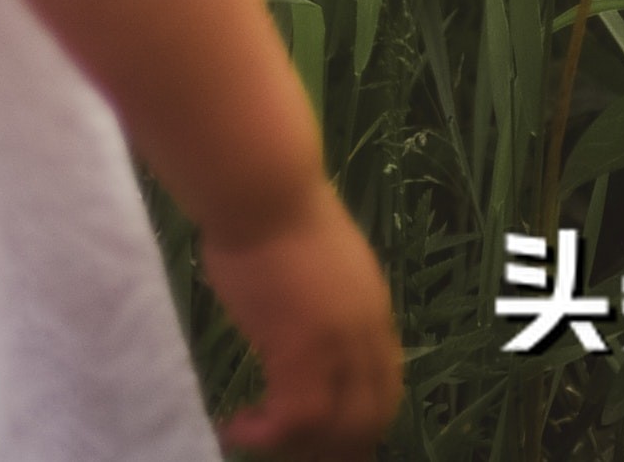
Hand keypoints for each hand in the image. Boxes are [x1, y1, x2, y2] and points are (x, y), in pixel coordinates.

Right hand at [202, 189, 398, 456]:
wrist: (264, 189)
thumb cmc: (273, 208)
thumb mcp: (318, 257)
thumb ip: (320, 294)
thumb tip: (298, 312)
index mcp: (374, 311)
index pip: (385, 386)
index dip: (365, 418)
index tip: (337, 434)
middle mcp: (366, 337)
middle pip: (370, 415)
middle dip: (341, 445)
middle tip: (304, 452)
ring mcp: (336, 347)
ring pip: (338, 427)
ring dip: (302, 445)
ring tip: (262, 440)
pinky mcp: (298, 353)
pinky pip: (295, 418)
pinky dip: (267, 434)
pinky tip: (238, 427)